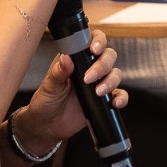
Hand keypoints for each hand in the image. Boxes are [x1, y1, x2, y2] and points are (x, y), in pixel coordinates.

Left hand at [18, 29, 127, 146]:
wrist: (47, 126)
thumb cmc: (46, 101)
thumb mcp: (49, 86)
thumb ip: (58, 72)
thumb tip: (66, 58)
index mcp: (77, 59)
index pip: (93, 41)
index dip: (99, 41)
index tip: (94, 49)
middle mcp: (90, 68)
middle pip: (108, 56)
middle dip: (102, 65)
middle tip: (89, 78)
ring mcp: (99, 83)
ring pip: (115, 73)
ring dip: (110, 81)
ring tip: (97, 92)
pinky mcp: (104, 99)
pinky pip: (120, 95)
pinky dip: (121, 98)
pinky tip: (115, 103)